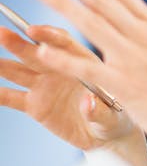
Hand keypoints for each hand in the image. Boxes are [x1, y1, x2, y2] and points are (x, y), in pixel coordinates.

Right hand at [0, 23, 137, 149]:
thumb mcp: (113, 117)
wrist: (106, 135)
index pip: (63, 43)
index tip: (33, 31)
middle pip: (34, 51)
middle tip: (1, 34)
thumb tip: (88, 103)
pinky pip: (8, 97)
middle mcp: (58, 69)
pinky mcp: (33, 105)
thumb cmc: (116, 117)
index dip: (48, 36)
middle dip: (16, 42)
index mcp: (81, 62)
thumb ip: (100, 110)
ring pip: (15, 70)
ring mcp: (43, 85)